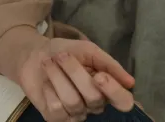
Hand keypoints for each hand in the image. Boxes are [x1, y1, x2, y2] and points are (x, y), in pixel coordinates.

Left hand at [18, 37, 134, 121]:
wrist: (33, 54)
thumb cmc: (63, 52)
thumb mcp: (87, 50)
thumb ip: (108, 63)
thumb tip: (130, 82)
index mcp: (106, 89)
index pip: (123, 102)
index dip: (114, 91)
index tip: (100, 75)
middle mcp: (93, 105)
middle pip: (94, 98)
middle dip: (74, 72)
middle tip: (61, 56)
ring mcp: (75, 113)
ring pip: (74, 102)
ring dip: (58, 76)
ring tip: (49, 63)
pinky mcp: (55, 117)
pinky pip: (57, 109)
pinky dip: (48, 90)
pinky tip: (45, 82)